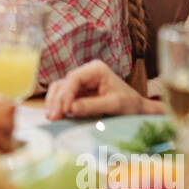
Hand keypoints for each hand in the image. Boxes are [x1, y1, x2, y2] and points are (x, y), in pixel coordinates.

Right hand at [44, 59, 158, 119]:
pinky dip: (57, 106)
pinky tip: (55, 116)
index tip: (64, 110)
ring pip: (60, 89)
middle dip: (57, 100)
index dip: (66, 94)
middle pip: (64, 83)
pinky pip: (63, 97)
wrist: (137, 110)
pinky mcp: (78, 92)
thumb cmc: (130, 105)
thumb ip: (93, 106)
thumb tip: (70, 109)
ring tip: (51, 118)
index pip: (74, 78)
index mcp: (96, 70)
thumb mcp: (114, 105)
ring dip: (54, 103)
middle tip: (53, 118)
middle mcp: (86, 73)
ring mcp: (81, 82)